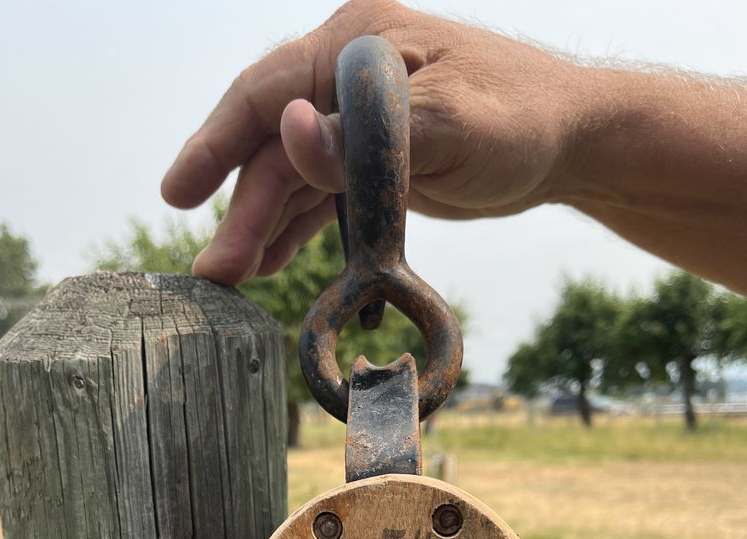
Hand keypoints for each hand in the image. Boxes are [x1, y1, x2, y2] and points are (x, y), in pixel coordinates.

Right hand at [161, 0, 584, 284]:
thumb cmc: (519, 118)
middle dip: (241, 210)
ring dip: (261, 228)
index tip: (176, 193)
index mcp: (355, 47)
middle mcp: (345, 78)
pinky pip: (319, 196)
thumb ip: (364, 139)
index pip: (265, 92)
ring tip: (232, 281)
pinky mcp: (371, 160)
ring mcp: (355, 121)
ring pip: (291, 178)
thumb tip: (288, 133)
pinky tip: (269, 263)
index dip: (215, 143)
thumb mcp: (446, 126)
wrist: (570, 139)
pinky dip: (294, 229)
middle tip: (213, 273)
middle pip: (272, 146)